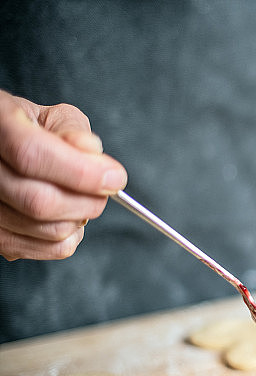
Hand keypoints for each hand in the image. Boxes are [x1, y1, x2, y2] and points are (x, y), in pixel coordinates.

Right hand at [0, 91, 126, 259]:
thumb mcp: (50, 117)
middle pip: (40, 202)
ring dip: (81, 219)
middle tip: (104, 190)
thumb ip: (72, 130)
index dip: (80, 172)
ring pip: (49, 231)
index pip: (31, 155)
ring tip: (79, 198)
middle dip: (89, 201)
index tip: (115, 178)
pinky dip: (72, 237)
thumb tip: (92, 151)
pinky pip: (49, 250)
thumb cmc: (29, 132)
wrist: (2, 150)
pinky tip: (67, 217)